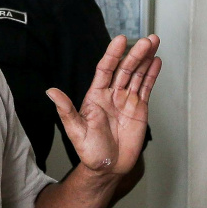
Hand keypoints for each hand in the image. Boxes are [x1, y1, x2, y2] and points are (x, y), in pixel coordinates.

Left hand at [46, 34, 160, 175]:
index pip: (105, 70)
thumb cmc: (89, 151)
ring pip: (137, 75)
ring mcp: (126, 100)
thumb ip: (66, 110)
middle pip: (125, 69)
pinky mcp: (139, 109)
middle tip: (147, 40)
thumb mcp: (75, 130)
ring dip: (145, 59)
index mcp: (95, 96)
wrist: (108, 167)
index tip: (120, 40)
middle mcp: (111, 95)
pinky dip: (152, 74)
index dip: (113, 54)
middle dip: (135, 54)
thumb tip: (51, 92)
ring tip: (154, 42)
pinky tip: (156, 61)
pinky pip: (146, 87)